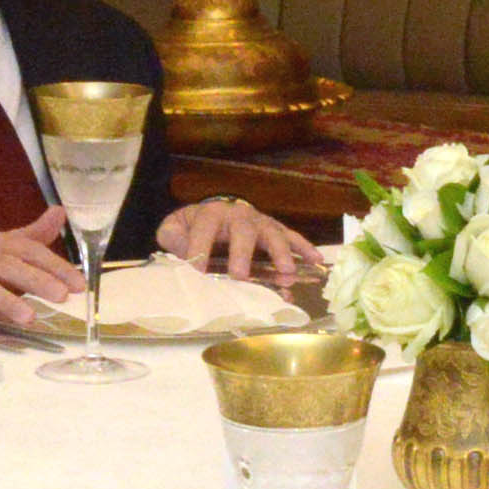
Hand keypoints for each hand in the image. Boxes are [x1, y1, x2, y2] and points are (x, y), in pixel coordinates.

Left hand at [155, 196, 326, 290]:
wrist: (211, 216)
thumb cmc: (192, 228)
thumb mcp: (174, 229)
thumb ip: (173, 238)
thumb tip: (184, 253)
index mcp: (211, 213)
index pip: (204, 227)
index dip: (199, 247)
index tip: (196, 271)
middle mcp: (238, 214)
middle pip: (243, 230)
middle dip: (242, 253)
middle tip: (240, 275)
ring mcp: (260, 223)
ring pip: (272, 234)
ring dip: (280, 254)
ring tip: (287, 273)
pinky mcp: (274, 231)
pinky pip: (291, 238)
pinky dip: (303, 249)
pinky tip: (315, 261)